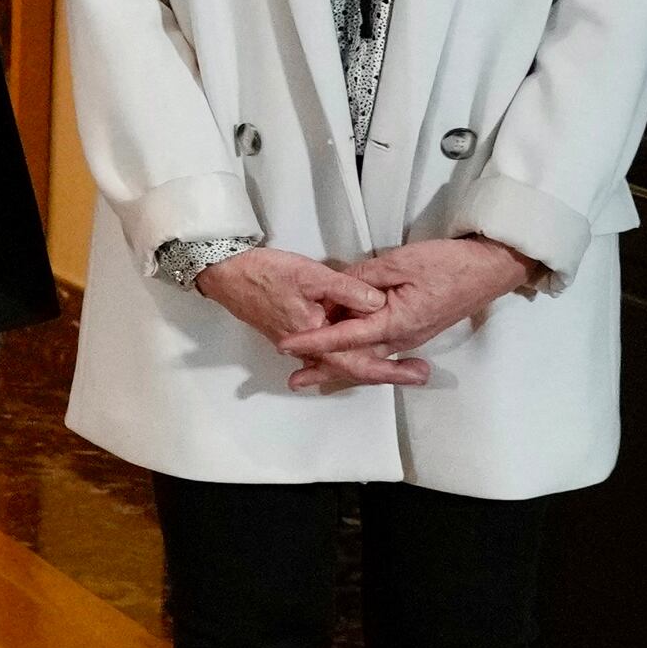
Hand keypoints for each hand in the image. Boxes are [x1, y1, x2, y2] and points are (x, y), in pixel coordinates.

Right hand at [190, 246, 411, 390]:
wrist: (224, 273)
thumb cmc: (266, 273)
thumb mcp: (311, 275)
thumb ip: (348, 290)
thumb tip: (381, 305)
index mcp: (314, 338)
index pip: (358, 363)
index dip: (391, 370)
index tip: (418, 372)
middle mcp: (307, 349)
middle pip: (353, 369)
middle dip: (388, 372)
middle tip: (421, 374)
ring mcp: (300, 344)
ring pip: (340, 362)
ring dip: (371, 365)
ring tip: (402, 366)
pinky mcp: (294, 333)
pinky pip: (327, 353)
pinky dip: (347, 356)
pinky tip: (360, 355)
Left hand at [306, 237, 533, 371]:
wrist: (491, 269)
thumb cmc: (449, 263)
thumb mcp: (400, 262)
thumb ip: (365, 279)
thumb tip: (337, 291)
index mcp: (396, 322)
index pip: (345, 337)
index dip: (314, 341)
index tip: (286, 345)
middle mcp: (403, 338)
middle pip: (356, 357)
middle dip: (324, 368)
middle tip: (294, 380)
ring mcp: (412, 337)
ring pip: (369, 355)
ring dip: (341, 364)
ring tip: (312, 373)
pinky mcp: (418, 330)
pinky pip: (382, 348)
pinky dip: (360, 353)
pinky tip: (347, 353)